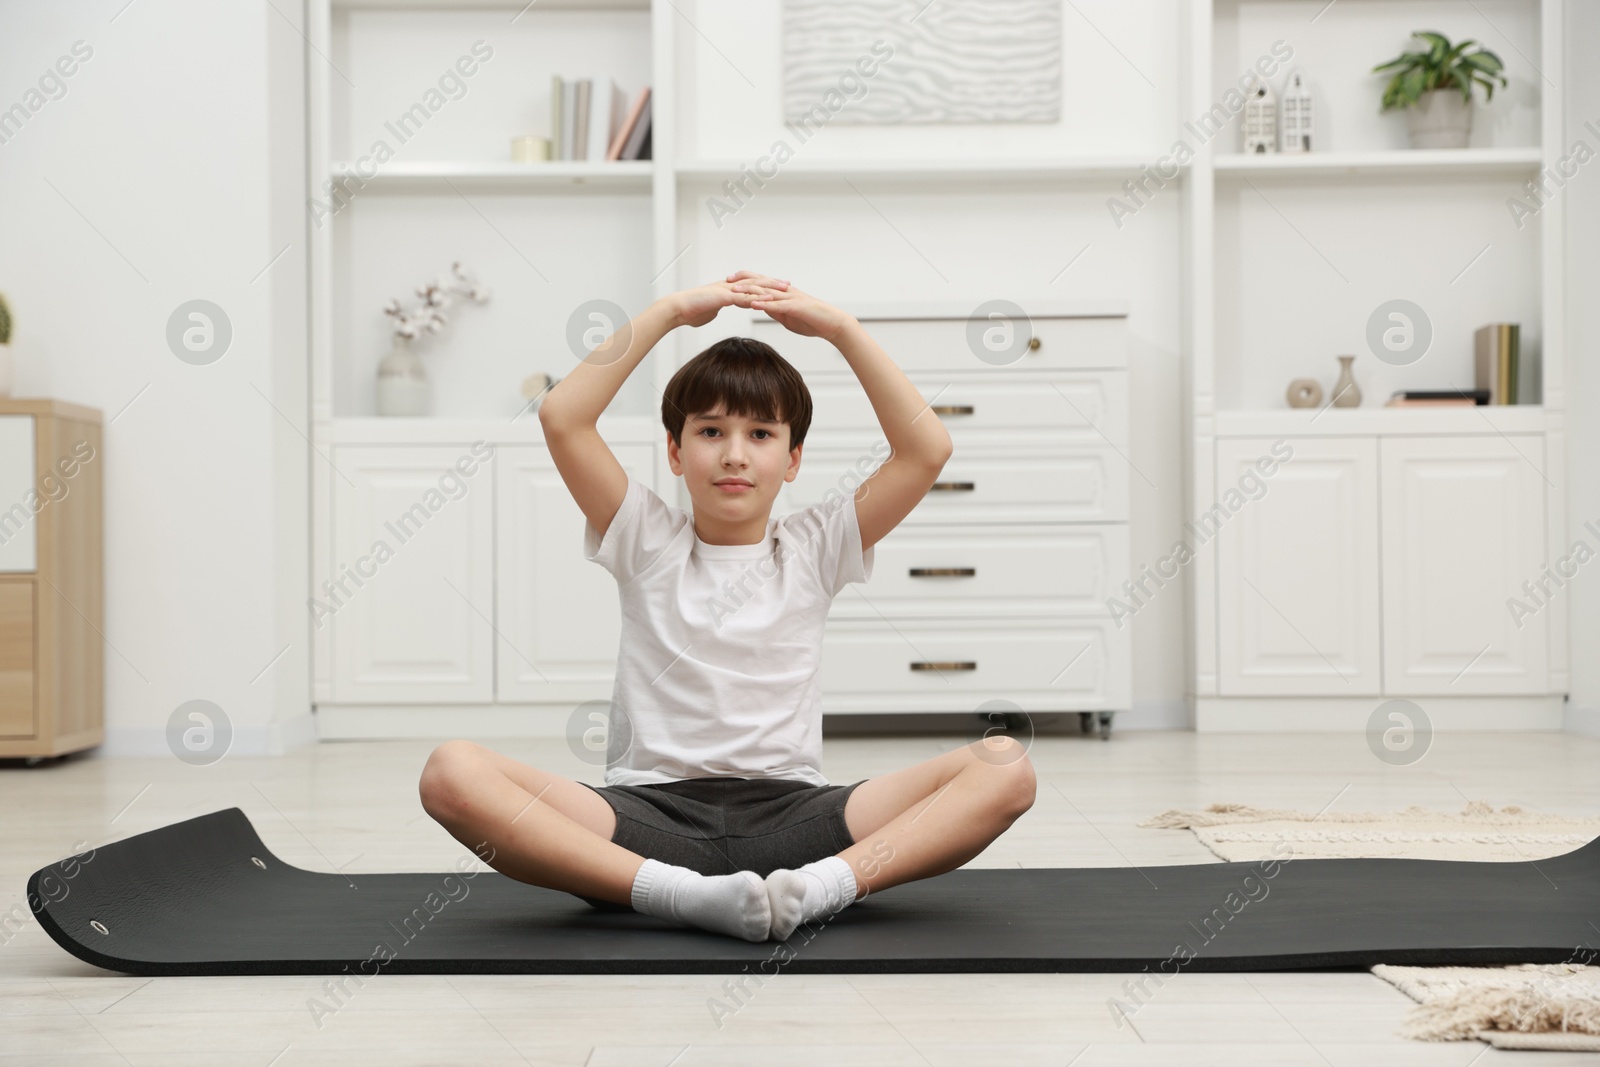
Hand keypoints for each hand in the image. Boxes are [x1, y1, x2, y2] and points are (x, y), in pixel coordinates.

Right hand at [670, 272, 790, 328]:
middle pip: (755, 282)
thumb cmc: (690, 311)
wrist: (678, 309)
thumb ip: (715, 308)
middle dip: (772, 283)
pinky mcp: (723, 297)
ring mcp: (726, 290)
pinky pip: (744, 297)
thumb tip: (717, 311)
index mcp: (726, 289)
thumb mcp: (708, 310)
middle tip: (788, 284)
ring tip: (784, 290)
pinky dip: (757, 298)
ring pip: (752, 287)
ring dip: (769, 289)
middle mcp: (728, 287)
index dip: (764, 286)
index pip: (749, 285)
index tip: (777, 287)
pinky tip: (768, 300)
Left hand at [729, 275, 853, 342]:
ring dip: (750, 291)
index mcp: (782, 293)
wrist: (831, 324)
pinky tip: (754, 304)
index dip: (745, 281)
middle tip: (726, 281)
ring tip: (734, 291)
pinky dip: (765, 304)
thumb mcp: (787, 316)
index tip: (729, 282)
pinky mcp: (796, 307)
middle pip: (760, 282)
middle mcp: (785, 291)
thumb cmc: (811, 320)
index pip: (760, 283)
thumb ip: (775, 310)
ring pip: (767, 291)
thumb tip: (762, 307)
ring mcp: (791, 298)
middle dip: (742, 281)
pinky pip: (778, 304)